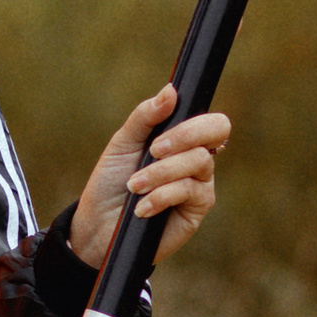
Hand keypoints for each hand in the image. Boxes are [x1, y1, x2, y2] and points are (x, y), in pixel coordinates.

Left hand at [69, 88, 231, 270]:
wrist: (99, 226)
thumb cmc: (112, 182)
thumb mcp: (123, 143)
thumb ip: (146, 117)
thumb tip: (171, 91)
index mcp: (183, 138)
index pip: (209, 119)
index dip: (193, 121)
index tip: (159, 134)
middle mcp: (198, 158)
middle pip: (217, 131)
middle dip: (182, 137)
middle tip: (152, 151)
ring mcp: (201, 183)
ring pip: (198, 161)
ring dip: (160, 172)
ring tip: (134, 186)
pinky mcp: (197, 209)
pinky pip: (190, 191)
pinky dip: (161, 196)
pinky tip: (142, 208)